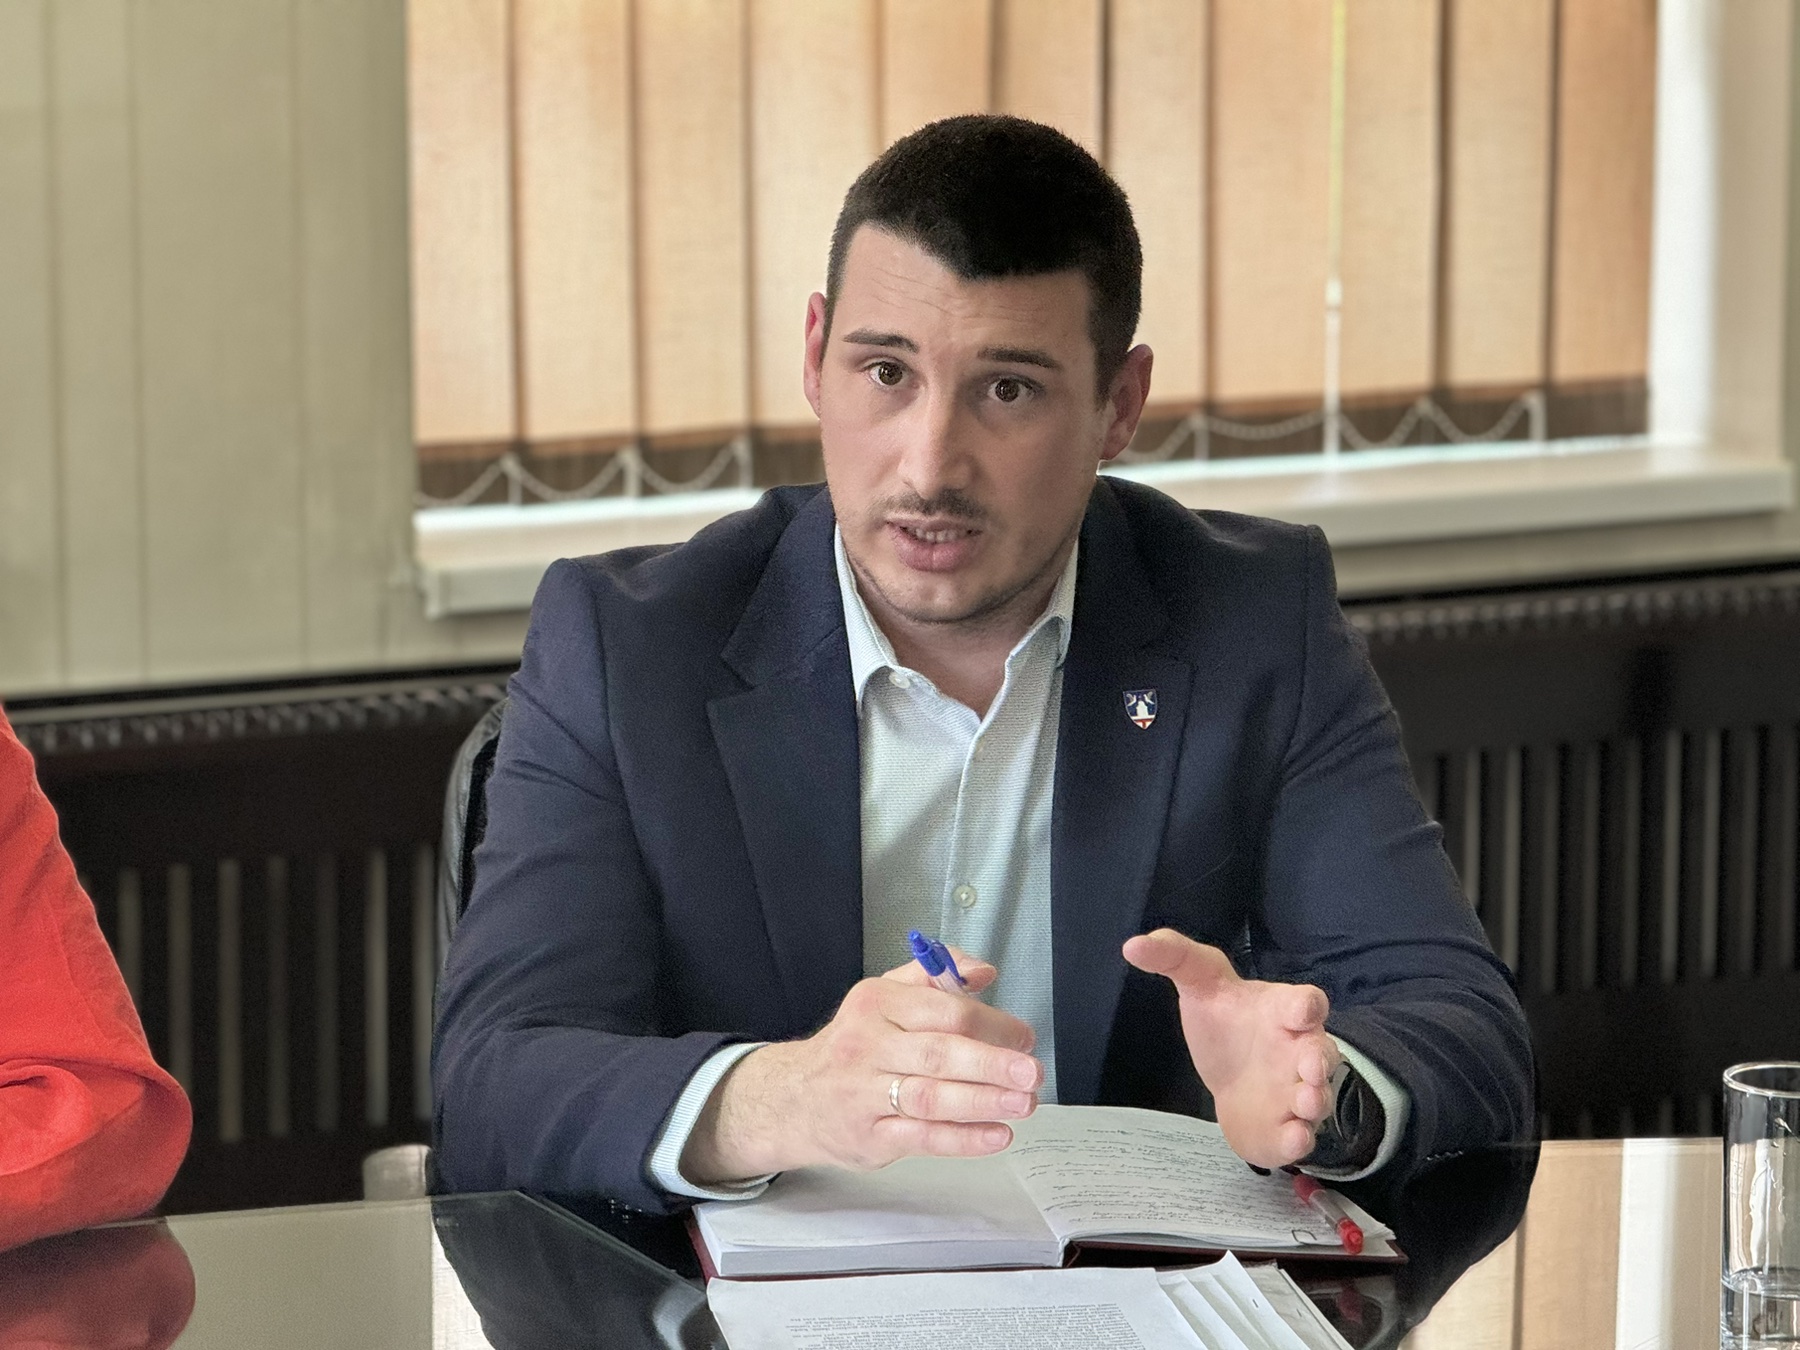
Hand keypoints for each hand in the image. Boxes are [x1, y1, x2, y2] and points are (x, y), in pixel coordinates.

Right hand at [680, 951, 1041, 1182]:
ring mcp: (864, 1094)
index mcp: (877, 1003)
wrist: (794, 1098)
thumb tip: (983, 972)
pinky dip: (963, 1139)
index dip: (991, 1023)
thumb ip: (936, 976)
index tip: (1023, 1037)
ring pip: (931, 1098)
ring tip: (1023, 1103)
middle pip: (938, 1054)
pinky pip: (922, 1138)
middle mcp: (867, 1046)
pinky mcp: (869, 1137)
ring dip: (983, 1102)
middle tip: (1031, 1072)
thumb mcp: (885, 996)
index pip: (943, 1010)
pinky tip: (996, 1134)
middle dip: (991, 1064)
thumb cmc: (855, 1045)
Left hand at [1122, 928, 1339, 1167]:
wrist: (1228, 1073)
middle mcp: (1299, 1052)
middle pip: (1322, 1053)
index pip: (1305, 1002)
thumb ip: (1172, 956)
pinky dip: (1300, 1140)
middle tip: (1309, 1068)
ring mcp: (1296, 1093)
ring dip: (1315, 1101)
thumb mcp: (1198, 980)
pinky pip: (1301, 1137)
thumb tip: (1132, 945)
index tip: (1302, 1010)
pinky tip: (1293, 1140)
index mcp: (1282, 1011)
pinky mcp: (1285, 1128)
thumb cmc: (1224, 1019)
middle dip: (1320, 1061)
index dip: (1307, 1005)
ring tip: (1304, 1104)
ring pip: (1318, 1098)